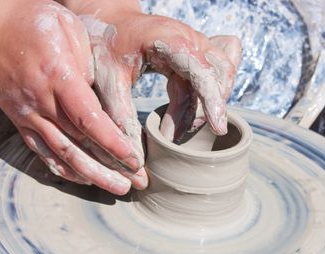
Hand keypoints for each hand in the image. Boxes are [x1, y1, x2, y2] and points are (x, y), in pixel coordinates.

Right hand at [0, 0, 146, 194]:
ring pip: (64, 154)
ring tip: (118, 188)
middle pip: (82, 143)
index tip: (134, 159)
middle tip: (138, 183)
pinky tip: (84, 180)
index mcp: (58, 77)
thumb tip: (100, 96)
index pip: (89, 119)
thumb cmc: (29, 21)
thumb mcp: (67, 26)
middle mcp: (43, 102)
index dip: (112, 142)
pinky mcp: (20, 121)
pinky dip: (64, 169)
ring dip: (93, 176)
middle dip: (112, 166)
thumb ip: (88, 63)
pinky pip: (43, 152)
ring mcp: (29, 115)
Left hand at [69, 1, 240, 140]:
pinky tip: (198, 107)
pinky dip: (213, 91)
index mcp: (168, 39)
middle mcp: (190, 38)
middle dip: (200, 113)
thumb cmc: (105, 48)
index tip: (218, 129)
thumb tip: (136, 160)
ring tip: (177, 130)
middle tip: (172, 138)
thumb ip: (121, 119)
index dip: (212, 100)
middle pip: (215, 79)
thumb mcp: (107, 83)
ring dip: (205, 107)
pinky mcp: (198, 49)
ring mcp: (197, 42)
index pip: (201, 70)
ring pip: (220, 77)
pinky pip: (219, 69)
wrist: (108, 22)